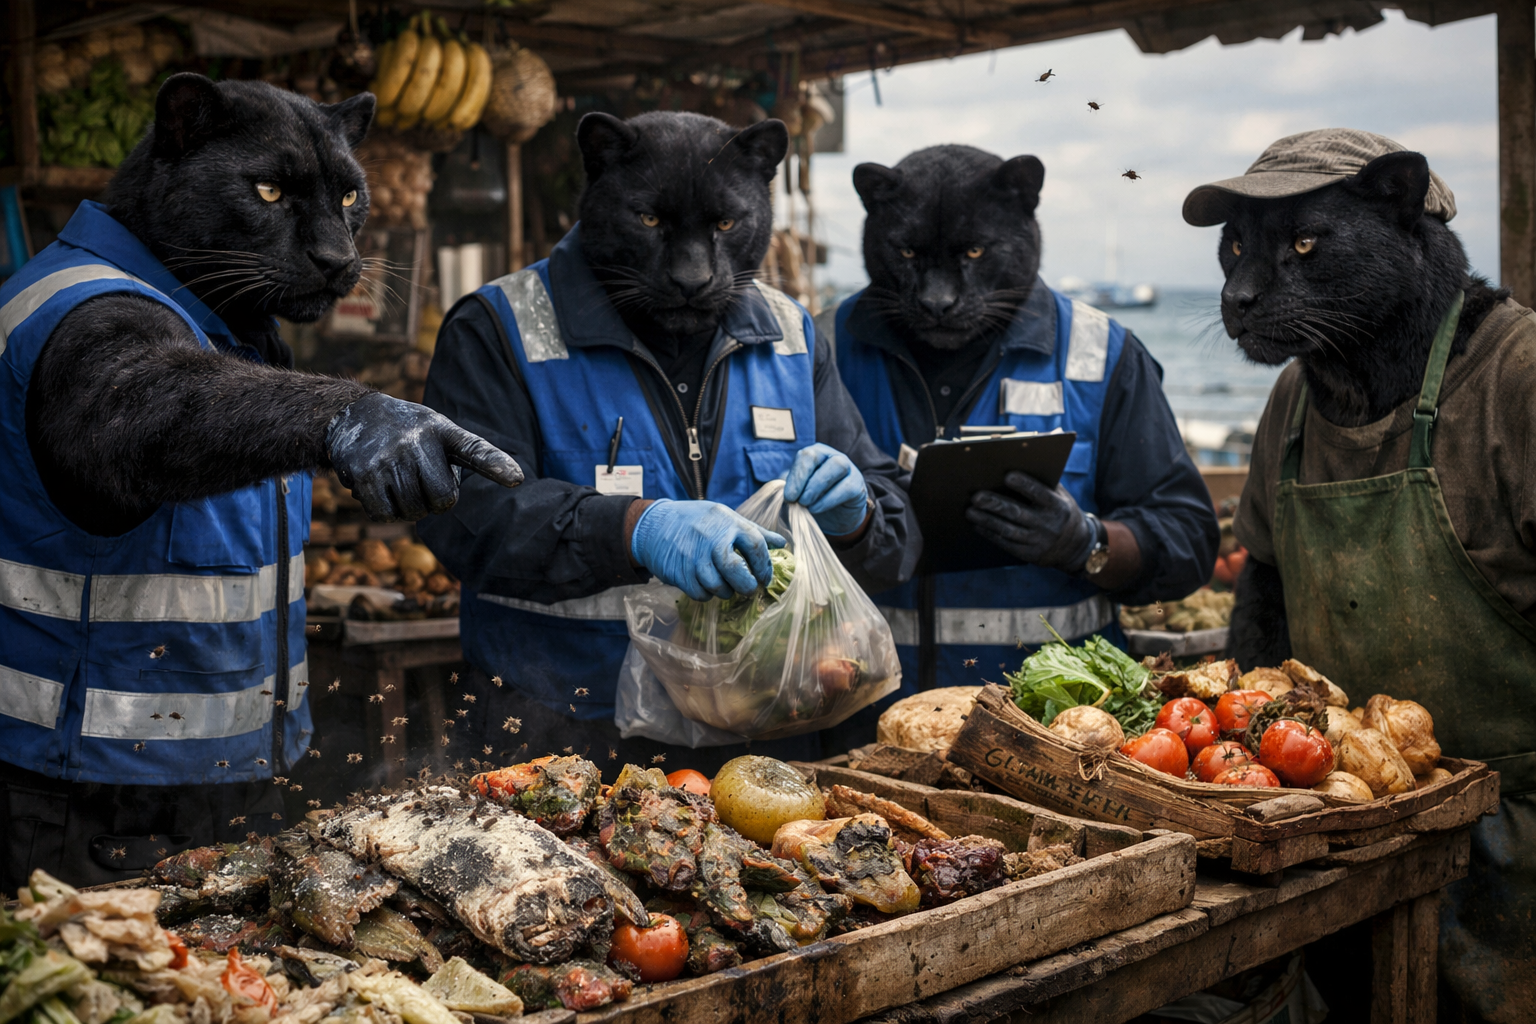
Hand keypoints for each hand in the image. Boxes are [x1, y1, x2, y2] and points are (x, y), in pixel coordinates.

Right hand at [326, 393, 522, 521]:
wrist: (353, 416)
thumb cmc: (408, 431)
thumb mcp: (440, 430)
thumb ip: (470, 453)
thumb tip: (516, 478)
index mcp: (442, 430)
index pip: (473, 449)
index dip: (495, 465)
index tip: (518, 479)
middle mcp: (417, 441)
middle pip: (443, 501)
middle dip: (433, 502)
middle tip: (418, 481)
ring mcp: (389, 457)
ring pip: (413, 512)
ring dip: (407, 508)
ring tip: (397, 481)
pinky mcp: (364, 474)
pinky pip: (385, 515)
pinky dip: (384, 512)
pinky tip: (378, 490)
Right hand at [630, 500, 786, 600]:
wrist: (655, 525)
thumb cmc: (696, 521)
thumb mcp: (725, 517)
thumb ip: (754, 532)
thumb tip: (782, 544)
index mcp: (727, 522)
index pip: (756, 544)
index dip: (765, 565)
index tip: (765, 577)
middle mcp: (711, 539)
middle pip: (737, 571)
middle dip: (747, 585)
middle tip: (749, 588)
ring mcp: (694, 558)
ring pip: (719, 587)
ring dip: (727, 591)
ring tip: (725, 584)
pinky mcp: (680, 574)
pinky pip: (701, 594)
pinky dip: (708, 594)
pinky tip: (706, 584)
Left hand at [781, 443, 868, 536]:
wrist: (836, 517)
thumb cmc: (813, 501)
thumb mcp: (798, 493)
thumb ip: (790, 489)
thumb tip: (779, 489)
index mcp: (815, 454)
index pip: (806, 456)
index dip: (796, 475)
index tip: (788, 496)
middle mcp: (832, 456)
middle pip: (818, 456)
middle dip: (804, 480)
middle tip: (795, 500)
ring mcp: (848, 469)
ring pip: (836, 466)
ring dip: (817, 487)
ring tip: (806, 505)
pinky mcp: (857, 486)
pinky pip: (847, 488)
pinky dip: (829, 500)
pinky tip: (817, 508)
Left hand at [965, 471, 1095, 571]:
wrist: (1075, 546)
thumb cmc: (1060, 510)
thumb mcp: (1060, 496)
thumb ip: (1042, 482)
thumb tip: (1015, 463)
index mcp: (1058, 506)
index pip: (1040, 493)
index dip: (1024, 485)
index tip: (1007, 476)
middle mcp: (1049, 525)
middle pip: (1018, 513)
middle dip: (995, 504)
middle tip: (976, 496)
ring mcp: (1039, 542)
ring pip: (1008, 530)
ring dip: (986, 520)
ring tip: (970, 511)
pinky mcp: (1029, 555)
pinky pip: (1006, 543)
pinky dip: (990, 534)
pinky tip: (977, 525)